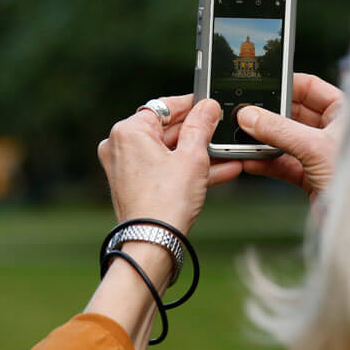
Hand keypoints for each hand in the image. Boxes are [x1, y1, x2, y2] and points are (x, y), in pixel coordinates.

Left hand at [97, 94, 241, 235]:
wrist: (153, 244)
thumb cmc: (167, 201)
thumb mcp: (193, 156)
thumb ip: (201, 126)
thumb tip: (208, 106)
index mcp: (128, 131)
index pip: (164, 106)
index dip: (192, 105)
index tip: (211, 106)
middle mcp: (120, 146)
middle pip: (166, 129)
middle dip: (198, 133)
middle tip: (223, 132)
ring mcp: (125, 167)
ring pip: (168, 151)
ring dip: (198, 153)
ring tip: (229, 154)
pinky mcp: (134, 185)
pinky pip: (164, 168)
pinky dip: (186, 168)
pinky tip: (220, 171)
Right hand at [237, 74, 343, 209]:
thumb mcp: (315, 147)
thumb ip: (280, 130)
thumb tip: (251, 116)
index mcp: (344, 112)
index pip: (311, 87)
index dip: (286, 85)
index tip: (261, 85)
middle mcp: (333, 130)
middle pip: (294, 113)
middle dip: (269, 116)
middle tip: (246, 115)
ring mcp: (321, 153)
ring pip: (286, 139)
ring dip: (264, 141)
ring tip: (243, 138)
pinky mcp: (312, 176)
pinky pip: (284, 163)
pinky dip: (267, 162)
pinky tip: (250, 160)